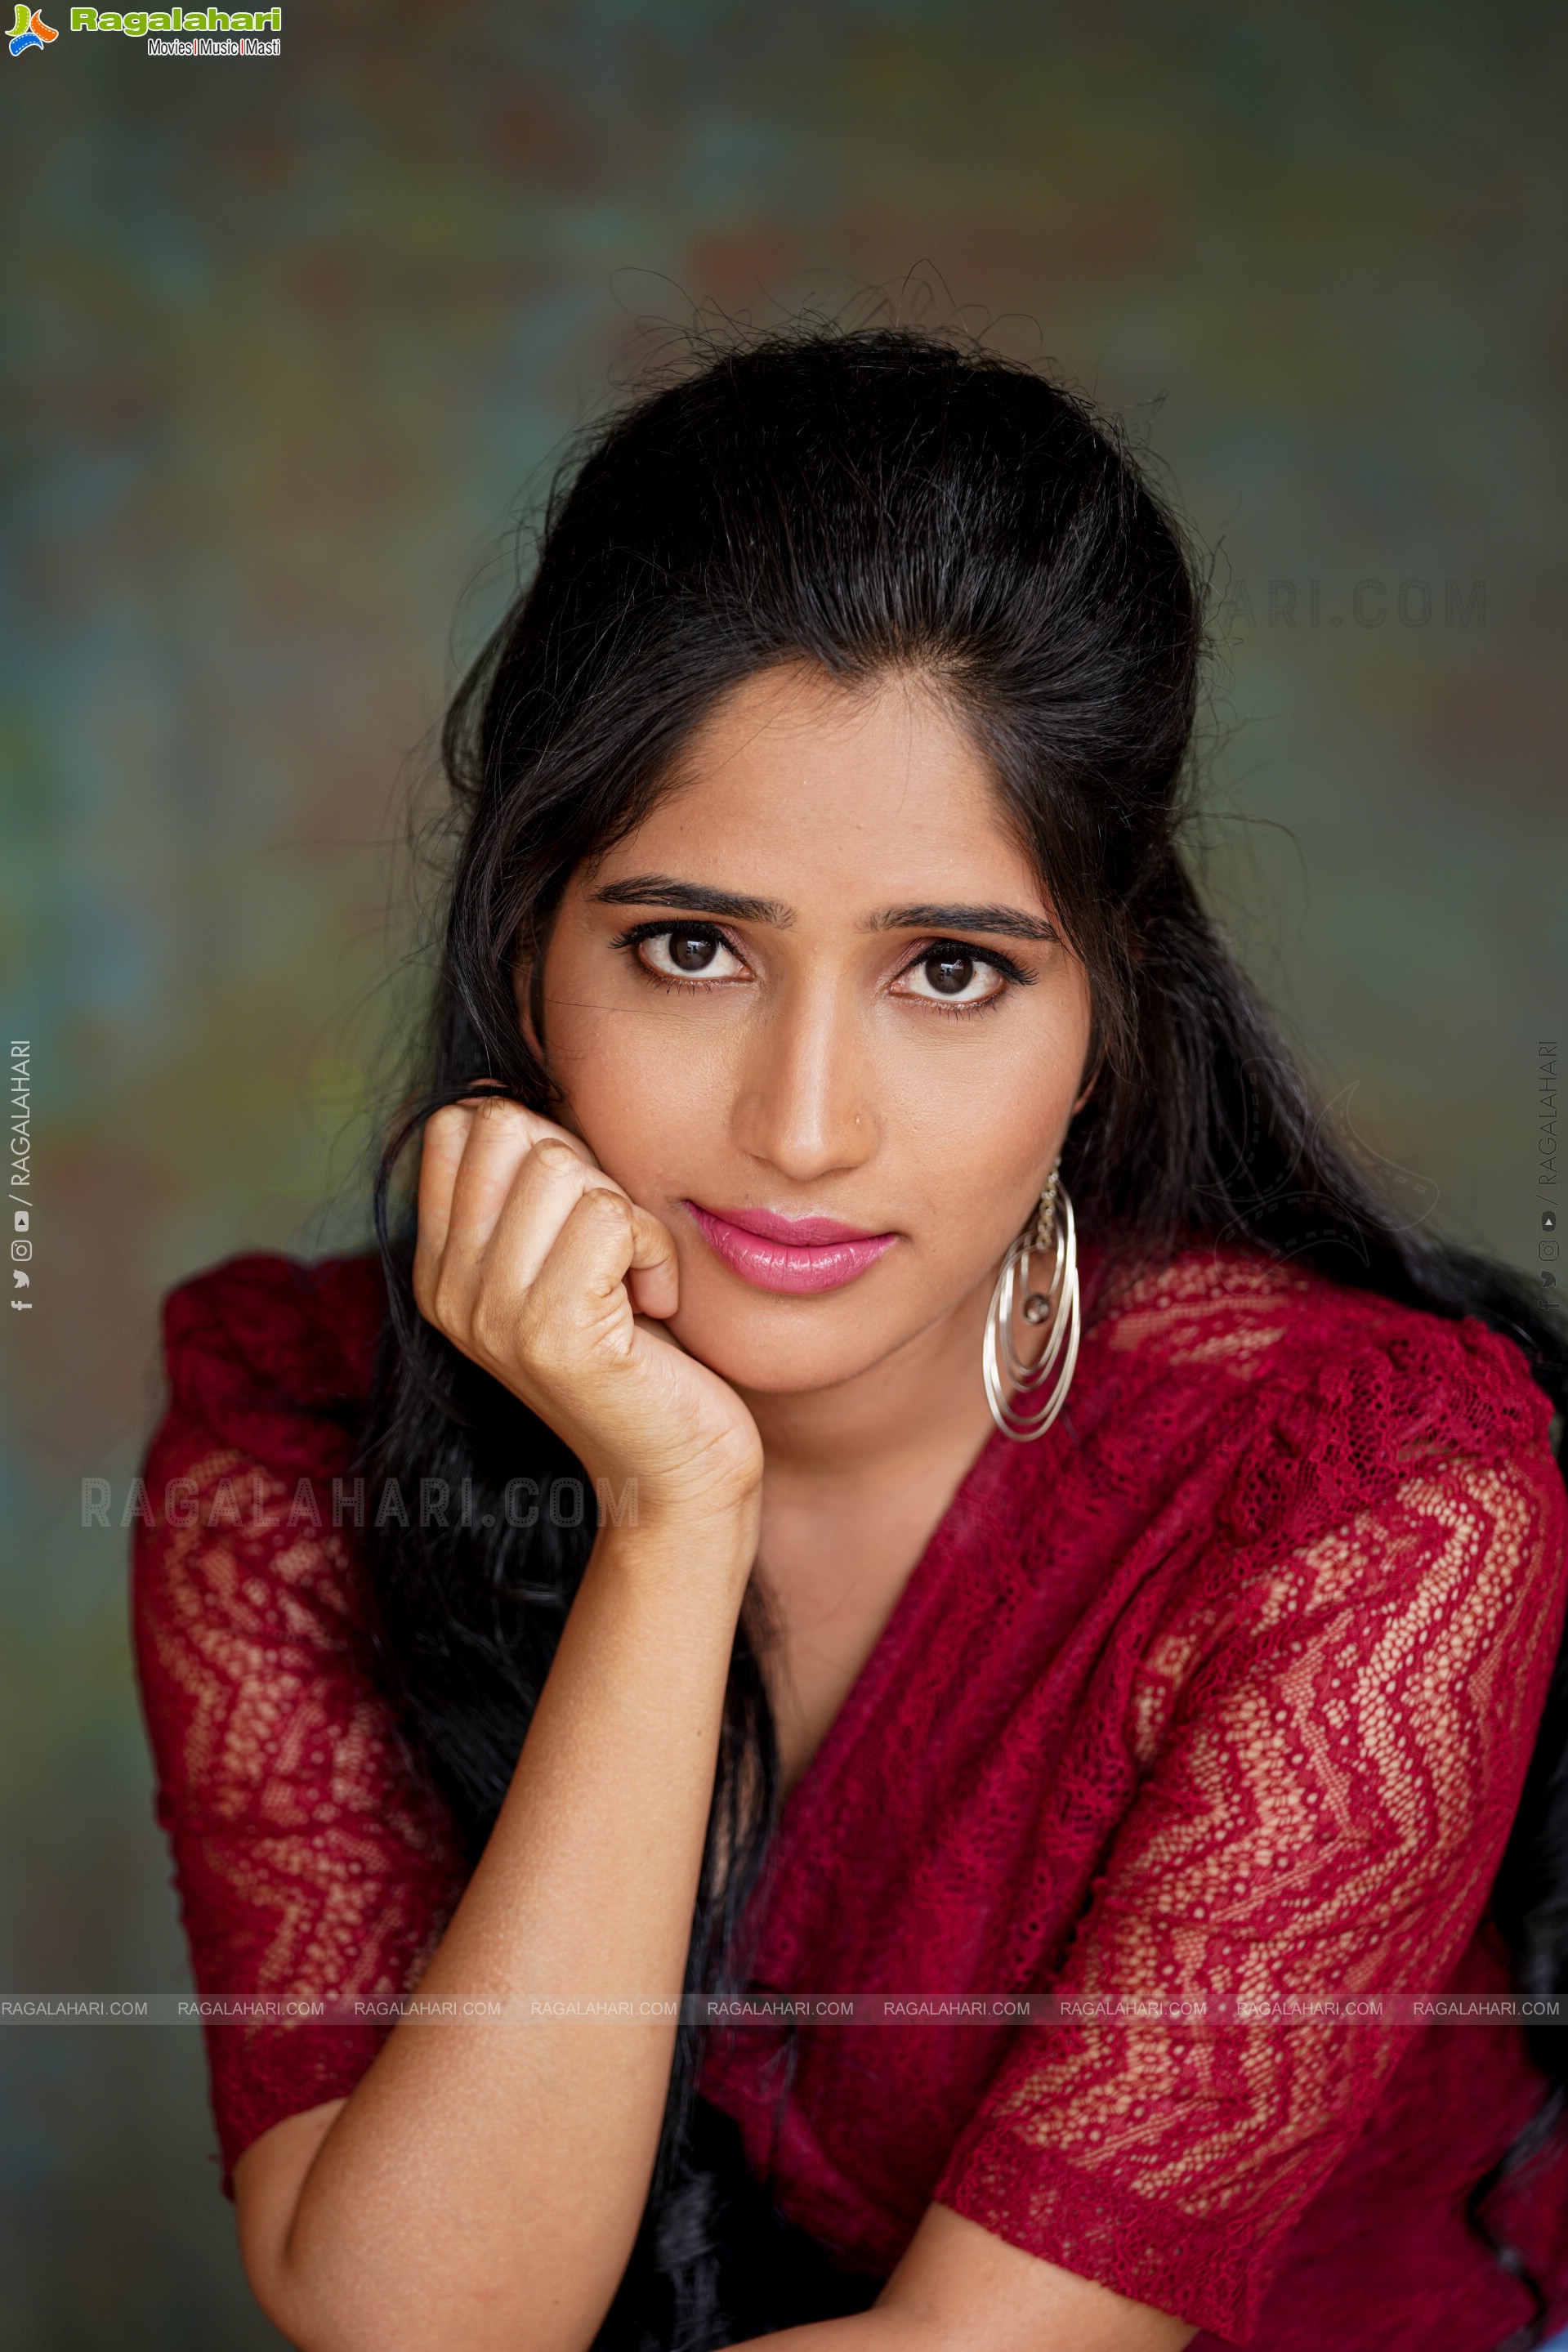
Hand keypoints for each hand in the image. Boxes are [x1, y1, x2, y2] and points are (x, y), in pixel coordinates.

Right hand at [413, 1096, 762, 1534]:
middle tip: (615, 1253)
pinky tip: (654, 1309)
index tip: (584, 1220)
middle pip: (513, 1130)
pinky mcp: (552, 1333)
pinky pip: (614, 1218)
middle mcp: (450, 1289)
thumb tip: (504, 1083)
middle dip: (589, 1173)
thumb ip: (535, 1183)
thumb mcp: (573, 1255)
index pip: (463, 1122)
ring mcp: (493, 1314)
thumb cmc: (645, 1353)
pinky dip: (657, 1252)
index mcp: (442, 1266)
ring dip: (630, 1218)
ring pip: (566, 1169)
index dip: (546, 1142)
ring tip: (634, 1287)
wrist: (676, 1473)